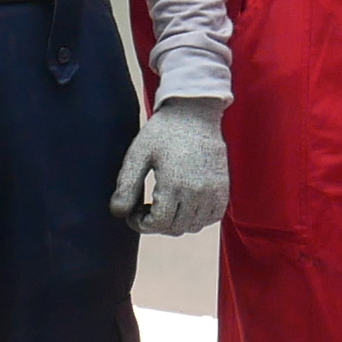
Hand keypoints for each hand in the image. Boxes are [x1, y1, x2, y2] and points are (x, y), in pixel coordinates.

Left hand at [109, 97, 231, 236]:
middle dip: (155, 224)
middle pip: (175, 228)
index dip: (141, 224)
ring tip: (163, 205)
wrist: (194, 113)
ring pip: (193, 226)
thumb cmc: (163, 132)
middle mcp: (198, 192)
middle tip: (144, 207)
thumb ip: (127, 185)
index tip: (133, 212)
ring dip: (175, 223)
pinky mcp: (223, 188)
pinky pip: (212, 218)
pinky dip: (197, 218)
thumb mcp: (138, 154)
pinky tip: (183, 204)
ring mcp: (214, 192)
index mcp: (175, 184)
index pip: (158, 224)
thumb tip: (118, 213)